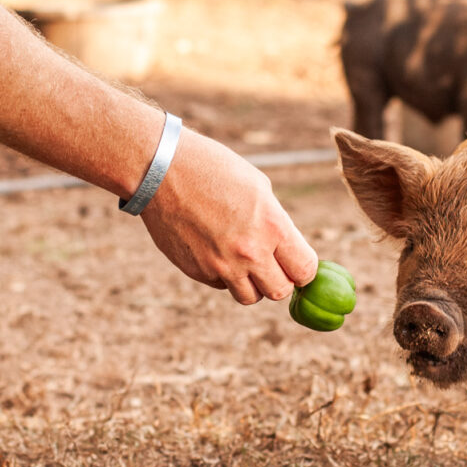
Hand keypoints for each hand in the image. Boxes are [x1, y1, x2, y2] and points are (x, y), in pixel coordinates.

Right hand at [141, 128, 318, 304]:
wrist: (161, 170)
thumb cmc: (214, 170)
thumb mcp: (258, 188)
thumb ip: (276, 223)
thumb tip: (287, 250)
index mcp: (272, 227)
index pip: (305, 270)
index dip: (304, 269)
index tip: (298, 264)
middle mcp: (249, 253)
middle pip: (280, 291)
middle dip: (280, 280)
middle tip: (273, 266)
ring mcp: (221, 266)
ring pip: (249, 296)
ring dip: (252, 283)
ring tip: (244, 260)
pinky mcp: (197, 271)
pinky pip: (221, 284)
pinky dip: (223, 274)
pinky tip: (215, 248)